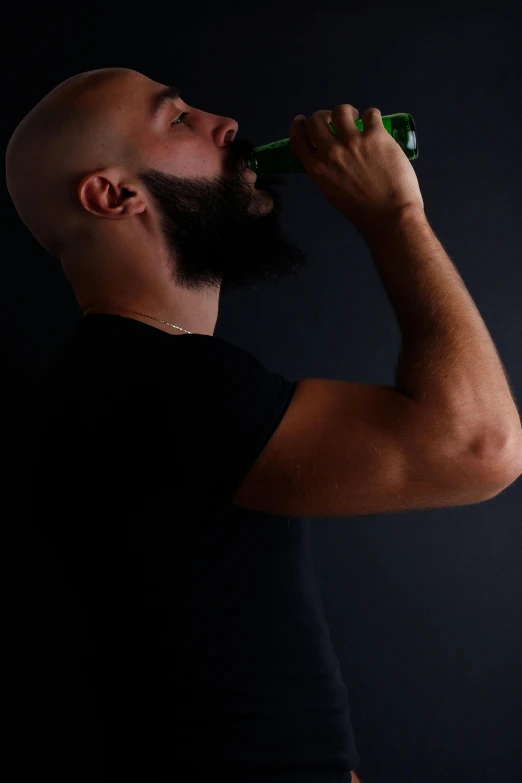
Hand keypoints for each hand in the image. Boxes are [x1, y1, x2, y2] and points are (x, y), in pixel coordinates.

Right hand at [289, 105, 423, 236]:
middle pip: (316, 120)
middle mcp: (331, 152)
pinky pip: (371, 114)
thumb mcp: (333, 193)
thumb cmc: (362, 213)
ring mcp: (353, 141)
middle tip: (334, 120)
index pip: (298, 140)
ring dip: (347, 112)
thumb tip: (331, 158)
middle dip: (323, 116)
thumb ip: (327, 172)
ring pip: (341, 110)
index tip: (302, 121)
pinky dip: (372, 116)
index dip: (298, 126)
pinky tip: (376, 126)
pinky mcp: (376, 135)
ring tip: (357, 118)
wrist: (389, 215)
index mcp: (318, 170)